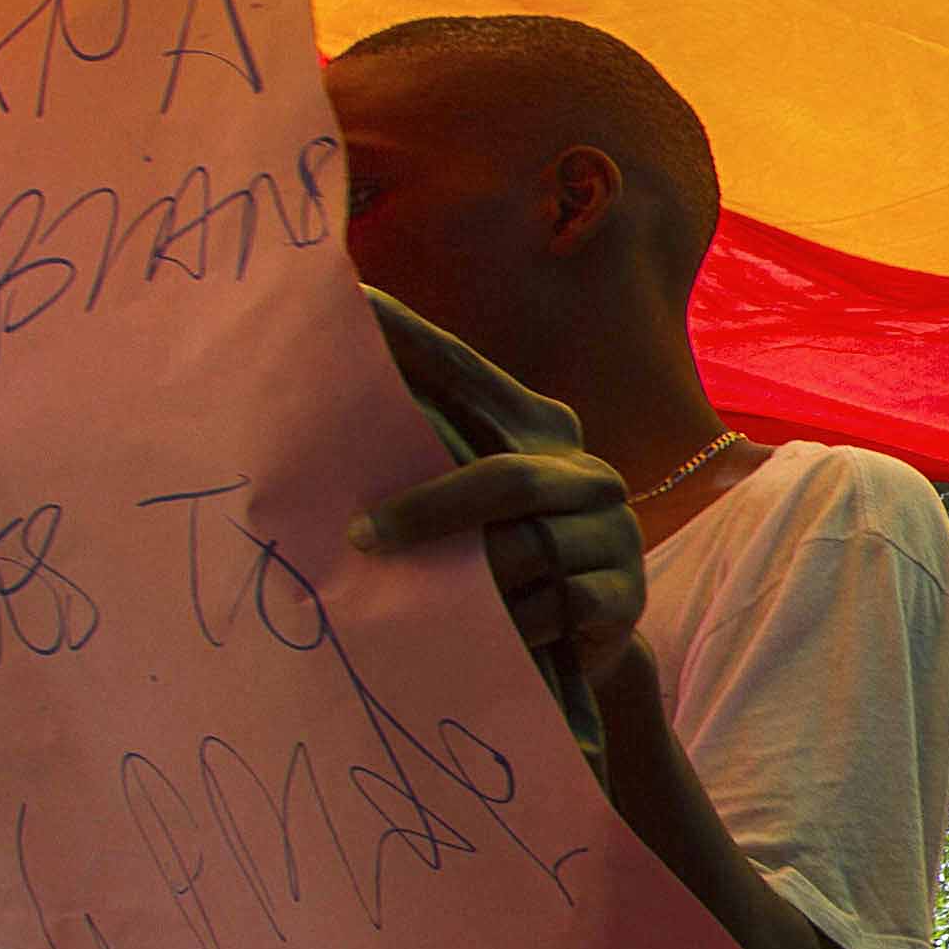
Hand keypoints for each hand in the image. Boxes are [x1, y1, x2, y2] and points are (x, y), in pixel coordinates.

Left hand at [354, 294, 648, 670]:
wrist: (580, 646)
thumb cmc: (501, 568)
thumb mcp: (466, 511)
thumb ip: (429, 466)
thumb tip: (324, 422)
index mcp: (540, 432)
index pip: (467, 374)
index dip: (412, 338)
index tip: (355, 302)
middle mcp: (584, 472)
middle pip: (507, 480)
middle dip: (429, 512)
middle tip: (360, 538)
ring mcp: (610, 531)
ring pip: (530, 550)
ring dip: (474, 584)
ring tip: (432, 609)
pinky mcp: (624, 593)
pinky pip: (561, 603)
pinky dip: (519, 622)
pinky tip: (497, 634)